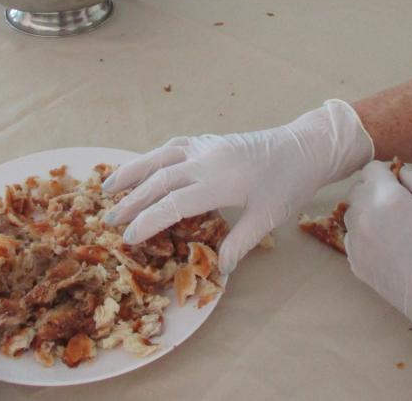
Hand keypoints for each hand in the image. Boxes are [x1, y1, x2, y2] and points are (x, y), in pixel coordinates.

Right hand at [104, 100, 373, 272]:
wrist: (304, 146)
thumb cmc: (288, 184)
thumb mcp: (267, 218)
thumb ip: (240, 243)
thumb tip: (219, 270)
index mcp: (218, 181)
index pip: (172, 203)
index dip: (148, 220)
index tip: (128, 237)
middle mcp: (205, 160)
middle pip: (158, 179)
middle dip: (131, 200)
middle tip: (108, 219)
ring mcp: (205, 147)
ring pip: (159, 156)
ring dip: (132, 171)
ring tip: (107, 185)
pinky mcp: (209, 141)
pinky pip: (173, 145)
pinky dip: (153, 155)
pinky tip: (143, 165)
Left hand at [343, 162, 411, 336]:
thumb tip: (399, 174)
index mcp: (385, 197)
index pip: (371, 169)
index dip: (386, 173)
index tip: (399, 183)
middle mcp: (363, 216)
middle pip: (357, 190)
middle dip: (374, 191)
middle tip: (398, 205)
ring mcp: (356, 242)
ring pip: (352, 215)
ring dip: (366, 213)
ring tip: (392, 226)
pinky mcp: (355, 263)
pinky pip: (353, 239)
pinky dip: (365, 236)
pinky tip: (387, 246)